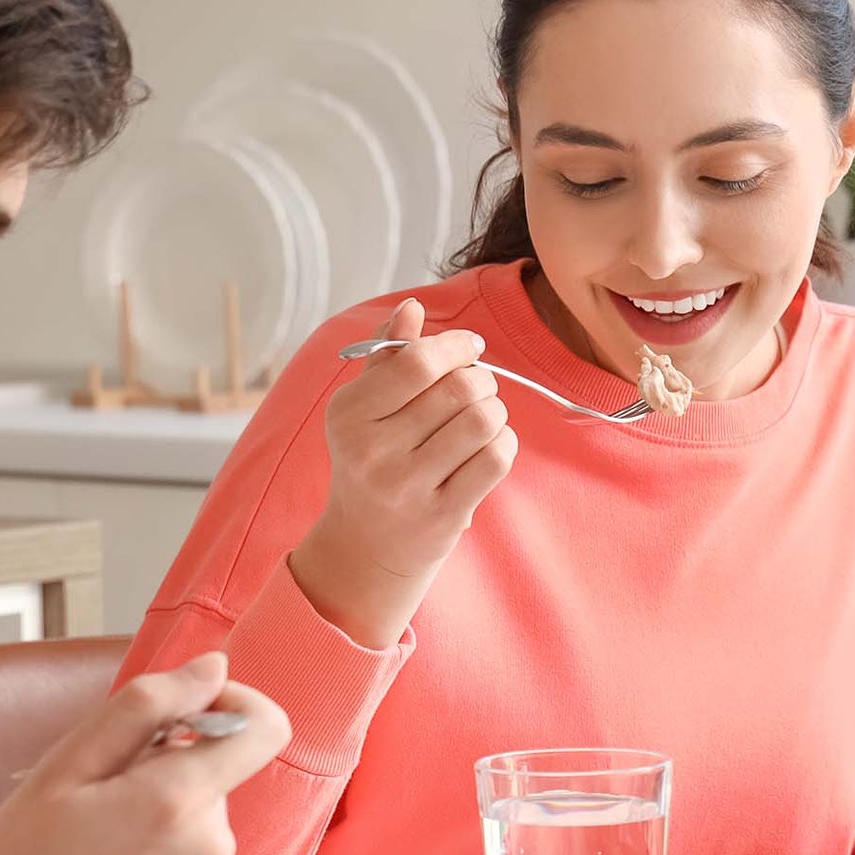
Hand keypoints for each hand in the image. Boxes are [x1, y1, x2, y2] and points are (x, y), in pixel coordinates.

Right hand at [0, 653, 290, 854]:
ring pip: (202, 833)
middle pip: (211, 782)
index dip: (231, 706)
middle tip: (91, 816)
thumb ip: (142, 708)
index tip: (189, 715)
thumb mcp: (58, 776)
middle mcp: (213, 851)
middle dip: (161, 781)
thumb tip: (210, 669)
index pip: (261, 727)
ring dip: (159, 834)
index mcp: (177, 801)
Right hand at [287, 298, 516, 648]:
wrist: (365, 546)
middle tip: (478, 386)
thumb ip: (386, 356)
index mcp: (349, 414)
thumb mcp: (363, 409)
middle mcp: (373, 451)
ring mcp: (408, 486)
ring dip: (496, 410)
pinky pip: (496, 459)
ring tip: (483, 417)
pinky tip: (491, 444)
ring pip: (483, 421)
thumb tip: (410, 308)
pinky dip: (504, 442)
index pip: (417, 362)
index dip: (455, 346)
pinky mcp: (443, 514)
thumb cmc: (371, 461)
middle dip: (481, 378)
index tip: (471, 346)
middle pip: (459, 388)